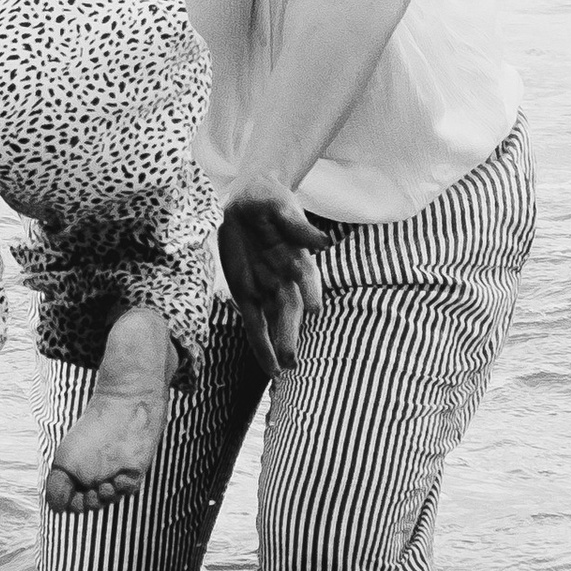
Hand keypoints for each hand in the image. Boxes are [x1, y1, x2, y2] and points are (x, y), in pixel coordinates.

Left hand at [219, 177, 325, 370]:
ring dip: (278, 343)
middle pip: (289, 307)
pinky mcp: (246, 294)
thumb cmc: (269, 202)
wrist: (247, 202)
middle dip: (289, 331)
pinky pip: (253, 323)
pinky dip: (261, 345)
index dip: (309, 290)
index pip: (305, 276)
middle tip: (292, 357)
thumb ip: (298, 226)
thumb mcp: (280, 207)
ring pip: (274, 321)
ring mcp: (266, 288)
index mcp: (296, 255)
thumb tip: (324, 242)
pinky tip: (270, 368)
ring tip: (284, 368)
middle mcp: (285, 277)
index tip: (314, 308)